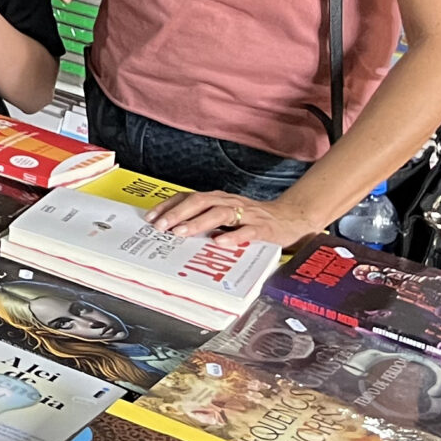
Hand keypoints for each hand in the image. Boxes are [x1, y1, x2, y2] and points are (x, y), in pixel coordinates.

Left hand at [146, 187, 316, 249]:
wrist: (290, 218)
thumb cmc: (252, 219)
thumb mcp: (225, 216)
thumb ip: (204, 219)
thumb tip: (173, 229)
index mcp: (218, 199)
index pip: (188, 198)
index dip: (169, 206)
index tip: (150, 217)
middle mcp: (229, 202)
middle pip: (200, 202)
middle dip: (178, 213)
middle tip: (161, 226)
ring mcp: (247, 214)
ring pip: (220, 213)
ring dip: (198, 222)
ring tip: (182, 233)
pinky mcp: (263, 228)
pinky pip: (248, 231)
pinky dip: (233, 236)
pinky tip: (220, 243)